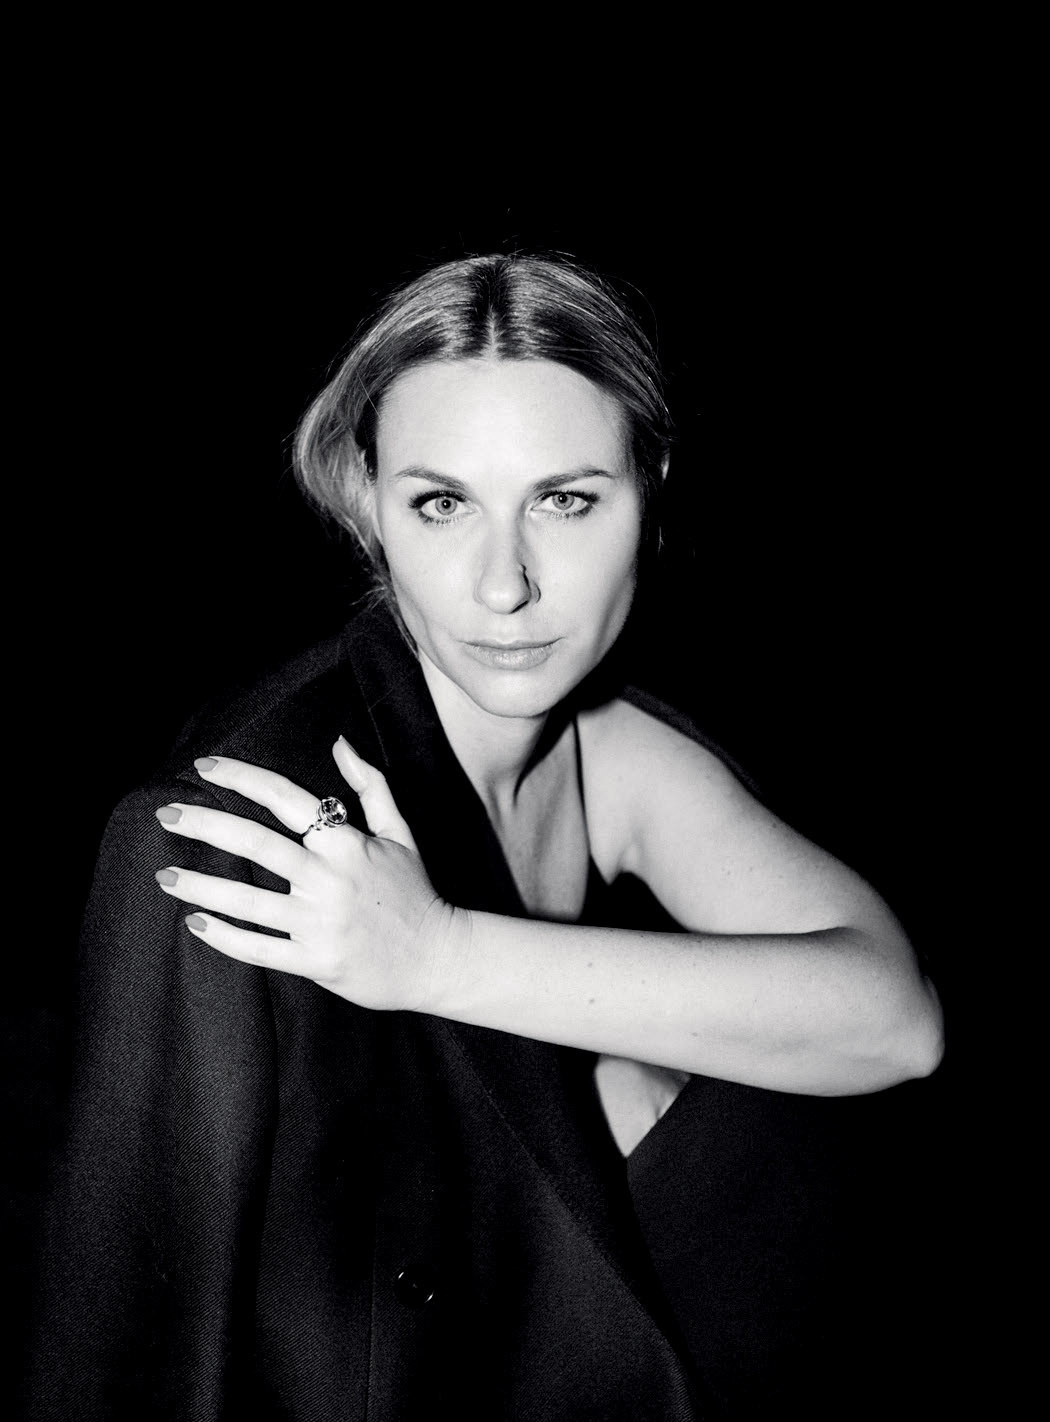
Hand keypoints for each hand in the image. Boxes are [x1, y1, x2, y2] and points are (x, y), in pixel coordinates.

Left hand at [153, 737, 462, 1011]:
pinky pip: (260, 949)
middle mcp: (330, 879)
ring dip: (200, 886)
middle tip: (164, 815)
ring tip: (164, 875)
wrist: (439, 958)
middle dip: (204, 825)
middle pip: (255, 844)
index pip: (285, 798)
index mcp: (348, 843)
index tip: (203, 767)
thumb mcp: (401, 832)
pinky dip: (225, 937)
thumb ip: (370, 786)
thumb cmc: (416, 892)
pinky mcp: (316, 960)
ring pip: (248, 901)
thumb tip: (339, 742)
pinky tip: (196, 923)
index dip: (241, 778)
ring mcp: (321, 922)